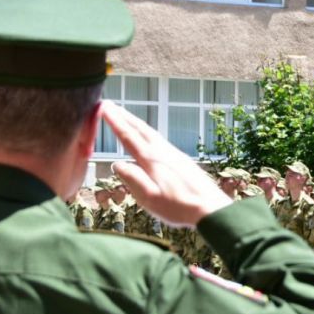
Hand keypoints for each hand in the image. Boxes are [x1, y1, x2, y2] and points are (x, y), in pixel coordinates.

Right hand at [103, 101, 230, 225]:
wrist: (210, 207)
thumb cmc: (179, 206)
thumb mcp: (149, 198)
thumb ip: (132, 179)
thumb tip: (116, 164)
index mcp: (151, 160)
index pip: (128, 136)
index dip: (114, 121)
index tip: (103, 107)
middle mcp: (163, 152)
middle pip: (140, 129)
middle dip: (124, 116)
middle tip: (110, 105)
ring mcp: (174, 154)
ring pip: (151, 133)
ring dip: (136, 123)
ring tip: (126, 117)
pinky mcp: (182, 160)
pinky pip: (160, 140)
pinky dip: (148, 133)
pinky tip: (149, 138)